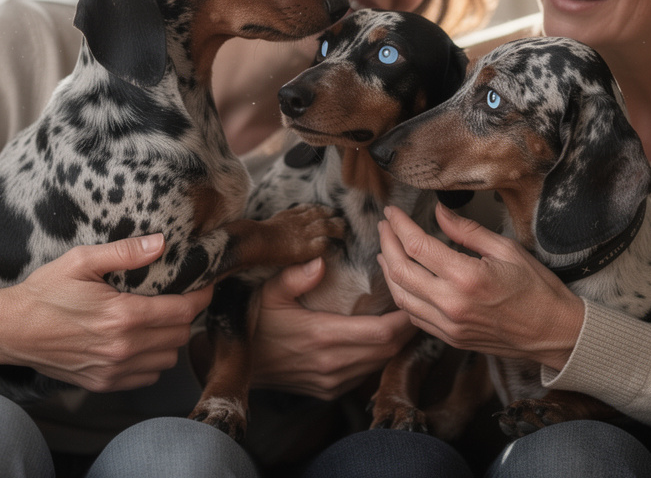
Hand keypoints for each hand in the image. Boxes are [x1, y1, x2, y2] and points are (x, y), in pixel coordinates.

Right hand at [0, 234, 212, 391]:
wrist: (11, 331)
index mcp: (123, 316)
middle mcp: (123, 348)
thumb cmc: (45, 293)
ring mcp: (113, 370)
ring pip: (167, 359)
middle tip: (177, 298)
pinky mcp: (104, 383)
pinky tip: (139, 341)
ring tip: (158, 320)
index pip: (183, 311)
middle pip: (180, 336)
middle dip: (185, 315)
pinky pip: (147, 376)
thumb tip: (161, 242)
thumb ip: (124, 252)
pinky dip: (152, 360)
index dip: (200, 297)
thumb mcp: (81, 261)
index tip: (204, 286)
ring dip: (170, 339)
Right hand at [249, 256, 416, 398]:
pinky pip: (364, 374)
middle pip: (388, 350)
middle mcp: (331, 364)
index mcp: (322, 336)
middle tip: (417, 305)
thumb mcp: (267, 293)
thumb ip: (294, 276)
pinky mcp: (327, 391)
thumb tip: (320, 260)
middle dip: (408, 329)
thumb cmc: (252, 324)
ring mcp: (331, 382)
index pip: (382, 333)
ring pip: (379, 364)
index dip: (405, 319)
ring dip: (394, 344)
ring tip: (403, 319)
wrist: (234, 366)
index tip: (414, 299)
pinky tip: (378, 339)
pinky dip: (377, 357)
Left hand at [377, 204, 584, 370]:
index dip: (399, 225)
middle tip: (385, 226)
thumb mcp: (506, 249)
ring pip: (401, 296)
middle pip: (400, 270)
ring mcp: (449, 325)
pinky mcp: (450, 338)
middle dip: (387, 243)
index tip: (392, 212)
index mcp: (467, 277)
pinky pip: (414, 316)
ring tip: (386, 250)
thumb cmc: (537, 289)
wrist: (553, 332)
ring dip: (389, 271)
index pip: (417, 246)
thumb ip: (467, 231)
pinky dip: (403, 295)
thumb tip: (439, 212)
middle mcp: (452, 304)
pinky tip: (402, 280)